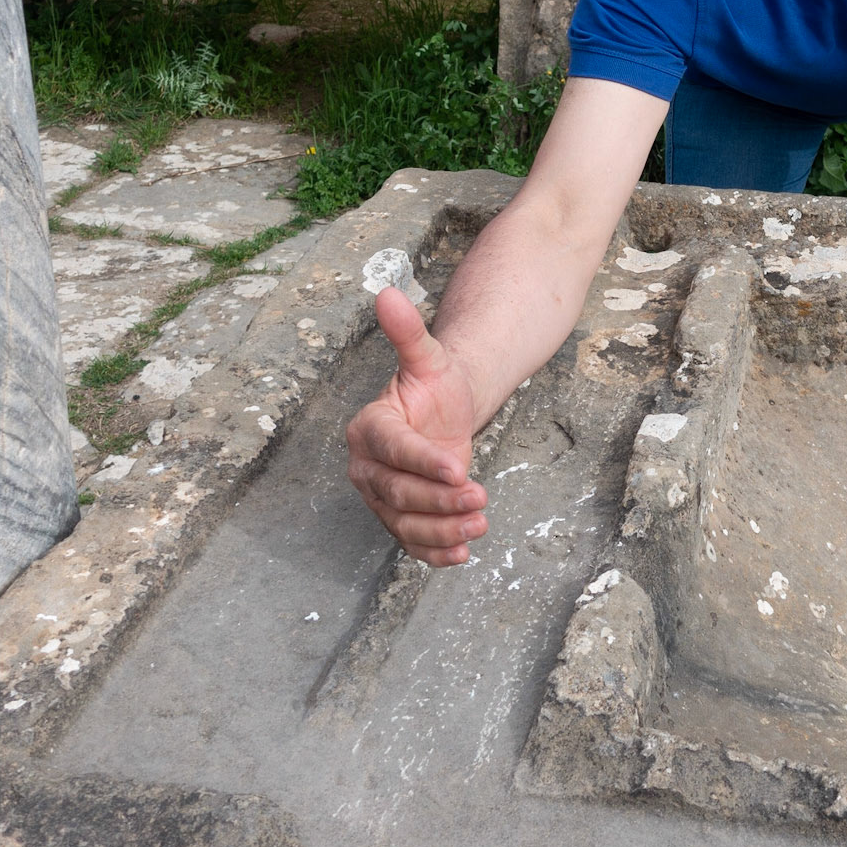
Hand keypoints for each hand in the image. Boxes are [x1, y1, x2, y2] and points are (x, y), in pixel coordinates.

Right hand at [346, 286, 488, 565]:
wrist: (444, 411)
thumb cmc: (436, 384)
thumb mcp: (429, 358)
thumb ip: (408, 333)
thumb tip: (385, 292)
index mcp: (369, 428)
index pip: (393, 449)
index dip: (422, 460)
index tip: (458, 467)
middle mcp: (367, 467)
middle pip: (397, 493)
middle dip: (438, 500)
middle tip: (478, 498)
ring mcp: (382, 497)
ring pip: (405, 523)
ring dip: (442, 530)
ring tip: (479, 525)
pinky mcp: (400, 519)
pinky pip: (412, 542)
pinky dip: (435, 552)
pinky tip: (462, 554)